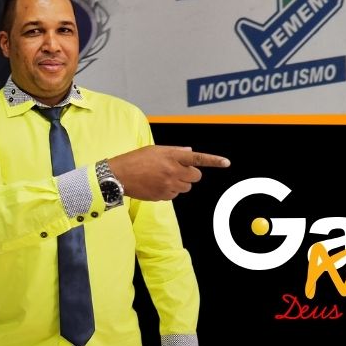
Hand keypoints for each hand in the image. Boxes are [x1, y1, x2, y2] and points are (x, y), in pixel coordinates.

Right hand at [107, 145, 230, 200]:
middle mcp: (173, 171)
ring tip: (164, 177)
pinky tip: (158, 185)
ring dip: (180, 183)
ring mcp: (168, 185)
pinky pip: (175, 195)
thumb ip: (176, 151)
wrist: (118, 175)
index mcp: (172, 156)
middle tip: (177, 170)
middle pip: (195, 177)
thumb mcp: (156, 149)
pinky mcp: (162, 196)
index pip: (198, 158)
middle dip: (190, 174)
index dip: (214, 161)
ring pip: (186, 187)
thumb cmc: (136, 159)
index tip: (227, 162)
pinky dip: (170, 191)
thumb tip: (190, 152)